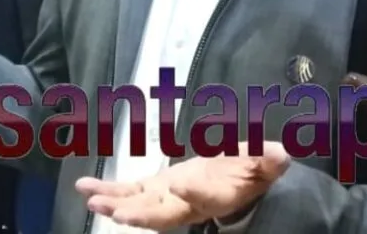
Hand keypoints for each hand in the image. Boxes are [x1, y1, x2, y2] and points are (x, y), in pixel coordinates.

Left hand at [75, 142, 289, 228]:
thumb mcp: (263, 163)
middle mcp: (190, 204)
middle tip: (114, 212)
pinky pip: (129, 193)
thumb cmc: (250, 170)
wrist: (235, 182)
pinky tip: (84, 188)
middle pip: (163, 214)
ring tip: (91, 199)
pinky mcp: (154, 190)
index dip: (194, 192)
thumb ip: (268, 160)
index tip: (180, 183)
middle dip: (139, 214)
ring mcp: (168, 198)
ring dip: (115, 204)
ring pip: (140, 207)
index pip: (207, 197)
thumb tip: (282, 152)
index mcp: (218, 196)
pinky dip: (108, 190)